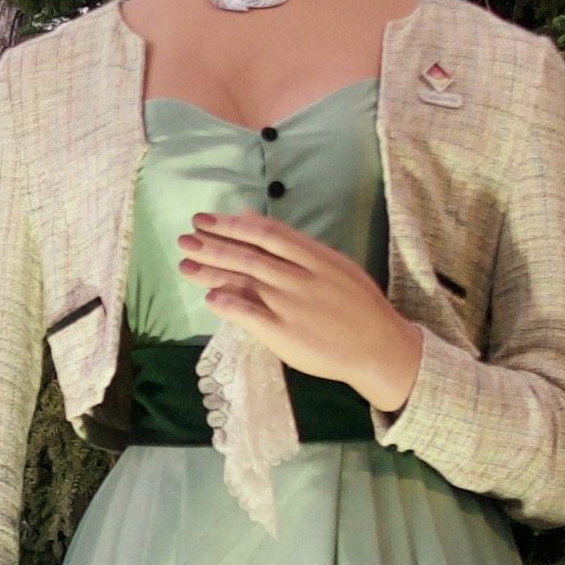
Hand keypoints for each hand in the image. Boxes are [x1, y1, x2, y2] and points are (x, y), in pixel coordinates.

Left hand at [174, 213, 426, 412]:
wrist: (379, 347)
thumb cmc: (358, 305)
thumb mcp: (333, 264)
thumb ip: (293, 243)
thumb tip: (250, 217)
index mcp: (315, 257)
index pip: (266, 235)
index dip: (231, 226)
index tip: (204, 220)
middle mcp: (300, 277)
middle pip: (249, 256)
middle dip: (213, 245)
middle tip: (184, 238)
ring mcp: (292, 305)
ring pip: (245, 282)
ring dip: (211, 272)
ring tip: (185, 264)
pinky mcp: (285, 335)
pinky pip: (251, 316)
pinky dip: (229, 305)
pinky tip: (209, 298)